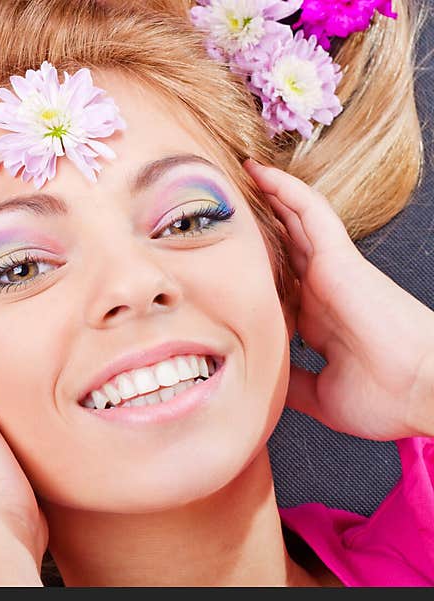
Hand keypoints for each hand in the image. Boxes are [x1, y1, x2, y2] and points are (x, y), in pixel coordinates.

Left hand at [244, 159, 433, 439]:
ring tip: (240, 174)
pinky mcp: (339, 257)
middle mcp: (322, 289)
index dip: (252, 269)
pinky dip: (286, 189)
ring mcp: (330, 271)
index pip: (279, 283)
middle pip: (285, 245)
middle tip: (225, 203)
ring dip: (269, 196)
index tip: (217, 262)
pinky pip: (310, 211)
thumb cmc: (384, 398)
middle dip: (259, 224)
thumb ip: (288, 380)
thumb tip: (258, 378)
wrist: (423, 394)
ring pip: (295, 220)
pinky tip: (261, 172)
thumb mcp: (318, 392)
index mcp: (318, 319)